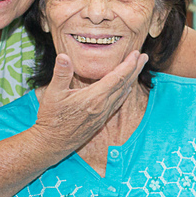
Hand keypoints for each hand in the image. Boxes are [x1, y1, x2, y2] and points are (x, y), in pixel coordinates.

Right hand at [31, 51, 146, 156]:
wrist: (52, 143)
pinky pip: (117, 103)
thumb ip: (61, 74)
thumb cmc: (51, 118)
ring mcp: (103, 114)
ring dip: (132, 80)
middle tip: (144, 57)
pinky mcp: (100, 120)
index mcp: (94, 97)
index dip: (128, 65)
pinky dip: (124, 93)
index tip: (136, 53)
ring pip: (122, 94)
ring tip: (138, 68)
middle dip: (135, 69)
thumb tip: (64, 56)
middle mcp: (102, 106)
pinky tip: (127, 89)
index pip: (117, 78)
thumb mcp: (52, 94)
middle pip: (124, 84)